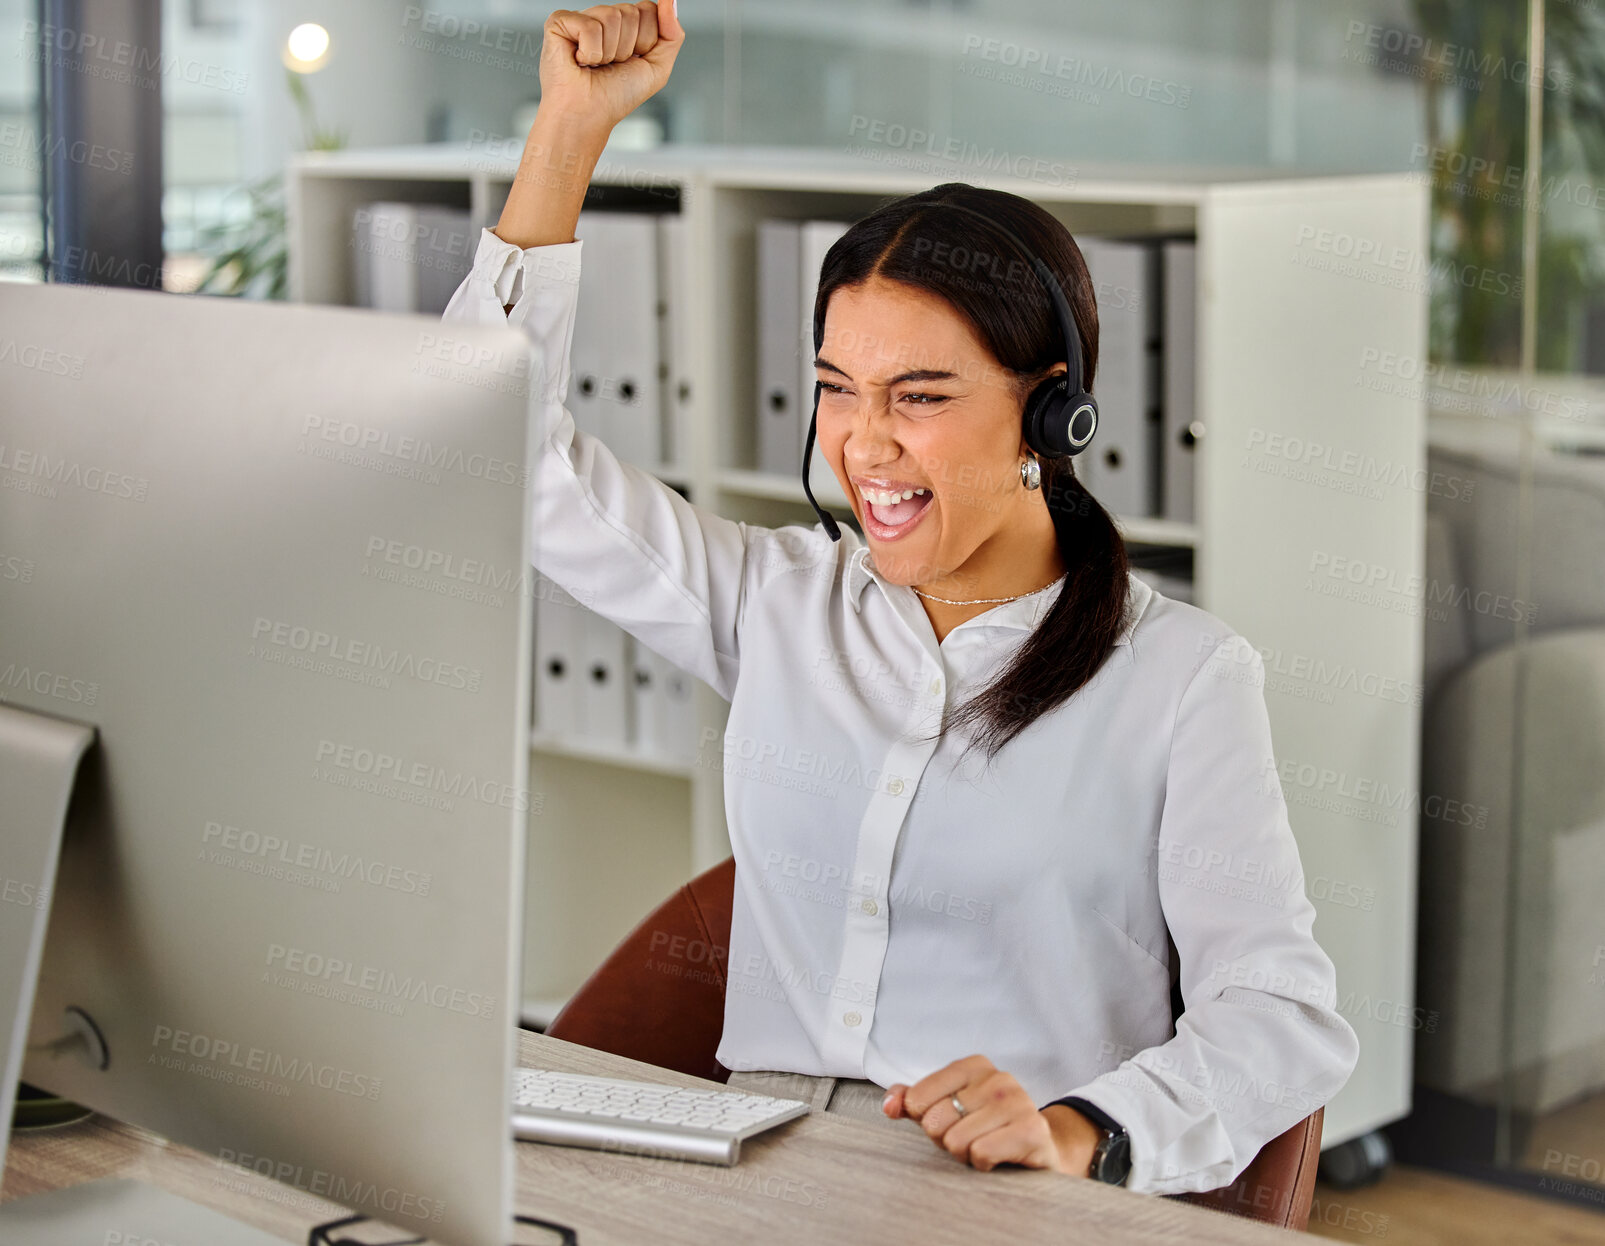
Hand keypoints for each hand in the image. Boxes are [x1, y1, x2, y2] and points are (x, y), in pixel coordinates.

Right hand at [538, 2, 684, 133]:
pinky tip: (579, 61)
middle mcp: (603, 18)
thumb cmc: (616, 96)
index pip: (649, 10)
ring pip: (612, 16)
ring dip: (609, 52)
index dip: (646, 41)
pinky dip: (590, 52)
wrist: (587, 115)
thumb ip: (672, 34)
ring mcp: (581, 17)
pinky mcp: (560, 22)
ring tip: (595, 65)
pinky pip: (590, 26)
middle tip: (610, 66)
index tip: (631, 61)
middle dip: (627, 47)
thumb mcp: (657, 68)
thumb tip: (670, 0)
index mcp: (625, 26)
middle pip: (632, 12)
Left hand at [882, 1054, 1100, 1176]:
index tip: (947, 1122)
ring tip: (984, 1147)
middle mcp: (997, 1078)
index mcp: (973, 1066)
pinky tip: (998, 1159)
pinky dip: (983, 1165)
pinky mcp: (1032, 1130)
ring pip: (957, 1141)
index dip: (924, 1120)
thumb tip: (889, 1104)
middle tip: (969, 1139)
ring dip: (965, 1155)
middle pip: (935, 1121)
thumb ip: (911, 1101)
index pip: (917, 1097)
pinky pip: (981, 1153)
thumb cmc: (985, 1128)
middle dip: (946, 1140)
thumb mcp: (944, 1109)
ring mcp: (1018, 1102)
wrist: (1039, 1149)